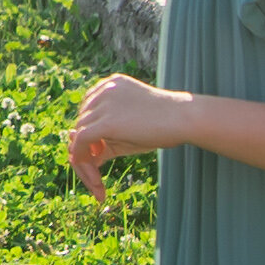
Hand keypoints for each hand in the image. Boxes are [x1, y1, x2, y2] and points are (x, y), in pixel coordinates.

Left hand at [65, 73, 190, 188]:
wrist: (185, 119)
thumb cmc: (165, 125)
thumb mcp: (130, 128)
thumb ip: (106, 139)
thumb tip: (84, 158)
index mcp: (109, 85)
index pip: (87, 110)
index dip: (89, 132)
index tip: (99, 152)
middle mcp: (103, 90)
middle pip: (81, 122)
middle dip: (84, 147)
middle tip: (96, 168)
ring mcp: (103, 104)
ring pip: (79, 133)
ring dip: (83, 157)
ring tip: (97, 179)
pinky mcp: (106, 122)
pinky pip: (82, 140)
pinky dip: (81, 157)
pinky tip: (92, 175)